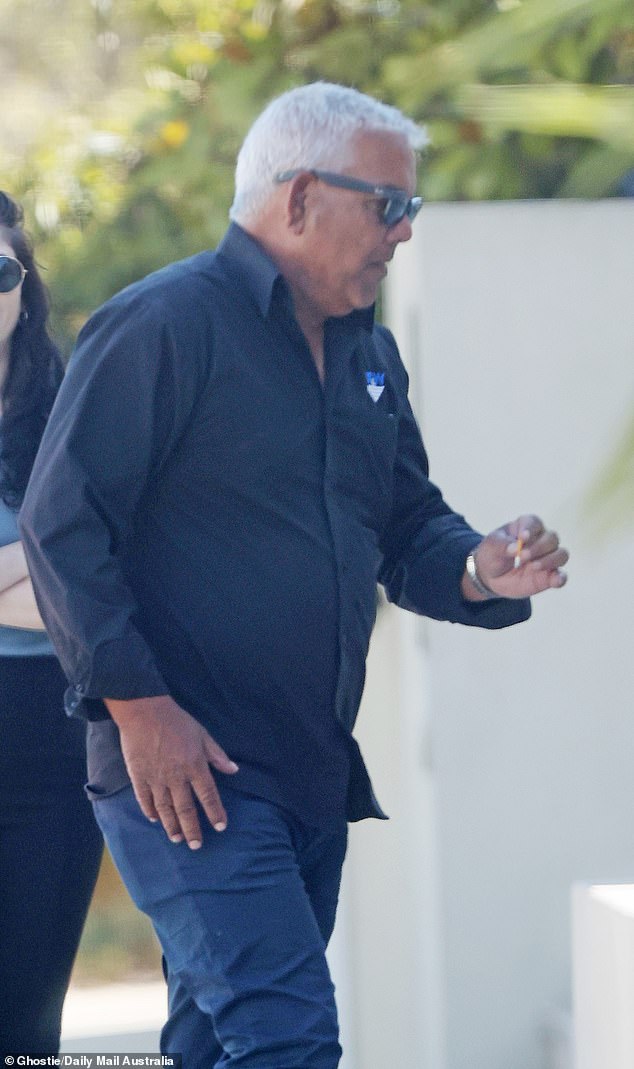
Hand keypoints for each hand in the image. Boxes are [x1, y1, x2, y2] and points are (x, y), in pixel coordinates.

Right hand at [105, 694, 238, 848]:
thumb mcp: (203, 734)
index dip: (215, 813)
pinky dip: (150, 811)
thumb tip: (234, 770)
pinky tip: (155, 820)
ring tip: (177, 839)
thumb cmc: (176, 721)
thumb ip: (217, 755)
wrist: (144, 711)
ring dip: (172, 826)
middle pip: (186, 809)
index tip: (220, 827)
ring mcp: (156, 779)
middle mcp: (176, 777)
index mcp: (195, 766)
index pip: (208, 796)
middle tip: (196, 845)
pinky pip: (145, 799)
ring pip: (165, 809)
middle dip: (192, 829)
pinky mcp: (138, 777)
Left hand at [464, 514, 568, 600]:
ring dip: (550, 560)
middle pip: (552, 538)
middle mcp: (541, 540)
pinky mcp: (548, 576)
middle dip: (538, 547)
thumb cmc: (492, 554)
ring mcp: (547, 558)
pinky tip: (554, 580)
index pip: (535, 522)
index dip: (530, 529)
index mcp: (526, 527)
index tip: (522, 538)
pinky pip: (562, 576)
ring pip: (561, 554)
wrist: (490, 576)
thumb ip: (501, 545)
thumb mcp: (490, 546)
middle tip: (521, 556)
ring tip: (533, 567)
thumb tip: (515, 548)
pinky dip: (561, 578)